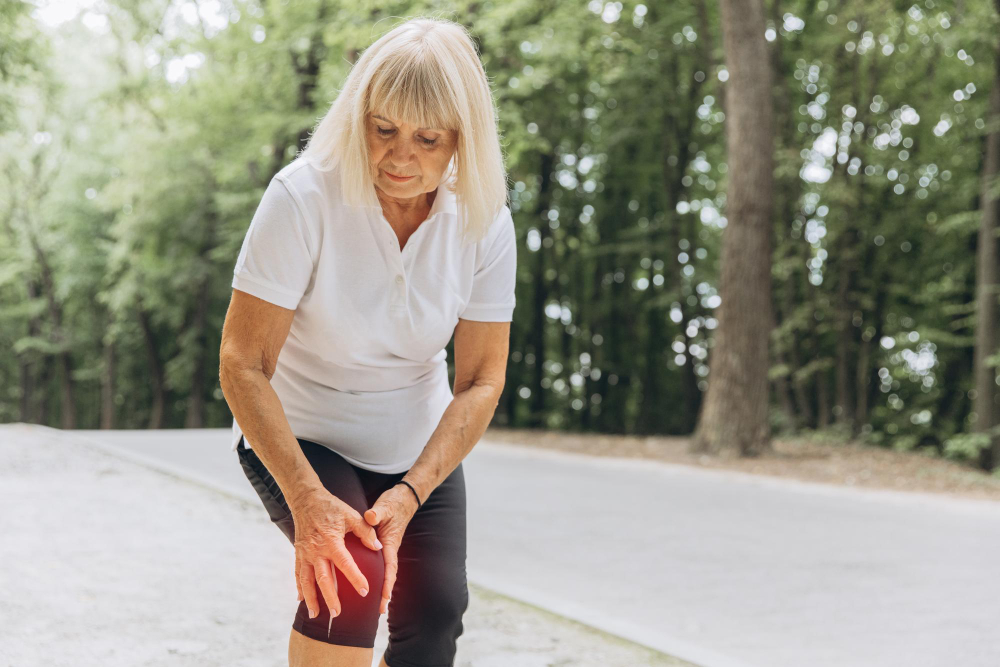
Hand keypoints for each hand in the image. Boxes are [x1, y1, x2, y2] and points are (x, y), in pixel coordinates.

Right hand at [289, 488, 382, 618]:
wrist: (306, 499)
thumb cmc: (331, 507)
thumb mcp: (351, 515)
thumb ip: (365, 531)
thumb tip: (378, 546)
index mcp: (331, 541)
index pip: (345, 564)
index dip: (355, 578)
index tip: (365, 591)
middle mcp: (316, 551)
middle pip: (323, 579)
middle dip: (330, 598)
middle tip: (337, 613)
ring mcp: (305, 554)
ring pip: (307, 581)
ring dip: (311, 599)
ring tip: (316, 615)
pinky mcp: (298, 553)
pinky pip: (297, 574)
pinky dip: (299, 588)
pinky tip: (300, 600)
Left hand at [364, 482, 420, 614]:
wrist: (403, 499)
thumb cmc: (394, 503)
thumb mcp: (385, 507)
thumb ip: (377, 513)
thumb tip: (370, 517)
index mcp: (390, 542)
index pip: (389, 566)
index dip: (387, 582)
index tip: (385, 597)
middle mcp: (389, 549)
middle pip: (388, 575)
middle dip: (385, 593)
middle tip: (380, 611)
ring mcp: (386, 549)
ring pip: (384, 572)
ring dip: (381, 588)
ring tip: (376, 606)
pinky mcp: (382, 546)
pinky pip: (380, 566)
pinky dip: (377, 577)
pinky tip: (370, 585)